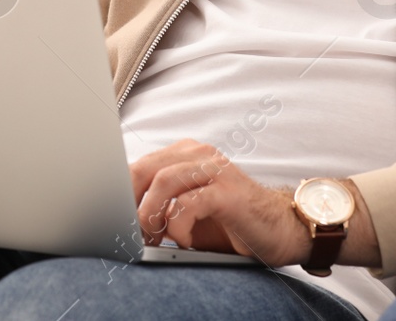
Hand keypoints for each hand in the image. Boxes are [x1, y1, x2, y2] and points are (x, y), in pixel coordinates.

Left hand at [129, 140, 309, 265]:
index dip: (121, 193)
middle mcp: (201, 156)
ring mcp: (217, 171)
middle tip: (131, 233)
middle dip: (131, 204)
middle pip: (147, 168)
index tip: (114, 221)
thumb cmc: (230, 223)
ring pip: (165, 181)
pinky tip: (185, 240)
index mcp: (186, 155)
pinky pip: (191, 203)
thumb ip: (159, 207)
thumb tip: (121, 221)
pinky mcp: (230, 193)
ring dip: (151, 214)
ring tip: (154, 238)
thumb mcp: (188, 213)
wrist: (281, 230)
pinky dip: (179, 224)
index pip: (140, 165)